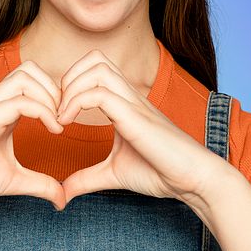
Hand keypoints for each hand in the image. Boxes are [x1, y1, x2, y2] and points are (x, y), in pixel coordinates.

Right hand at [0, 60, 68, 215]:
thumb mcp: (15, 181)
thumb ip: (41, 184)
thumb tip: (63, 199)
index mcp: (3, 110)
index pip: (33, 79)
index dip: (56, 94)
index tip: (67, 122)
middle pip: (30, 68)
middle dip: (55, 89)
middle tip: (65, 118)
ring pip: (25, 76)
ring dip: (50, 96)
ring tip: (58, 123)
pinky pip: (20, 102)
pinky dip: (43, 111)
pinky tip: (53, 131)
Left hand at [55, 49, 225, 208]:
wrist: (193, 180)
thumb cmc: (161, 172)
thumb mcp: (113, 174)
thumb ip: (87, 178)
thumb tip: (63, 192)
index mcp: (125, 103)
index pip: (95, 68)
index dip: (70, 83)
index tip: (58, 114)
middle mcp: (129, 96)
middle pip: (95, 58)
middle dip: (68, 77)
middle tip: (57, 109)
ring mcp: (134, 103)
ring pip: (97, 68)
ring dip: (71, 87)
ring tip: (61, 116)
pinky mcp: (135, 117)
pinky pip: (100, 94)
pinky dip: (76, 103)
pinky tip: (66, 124)